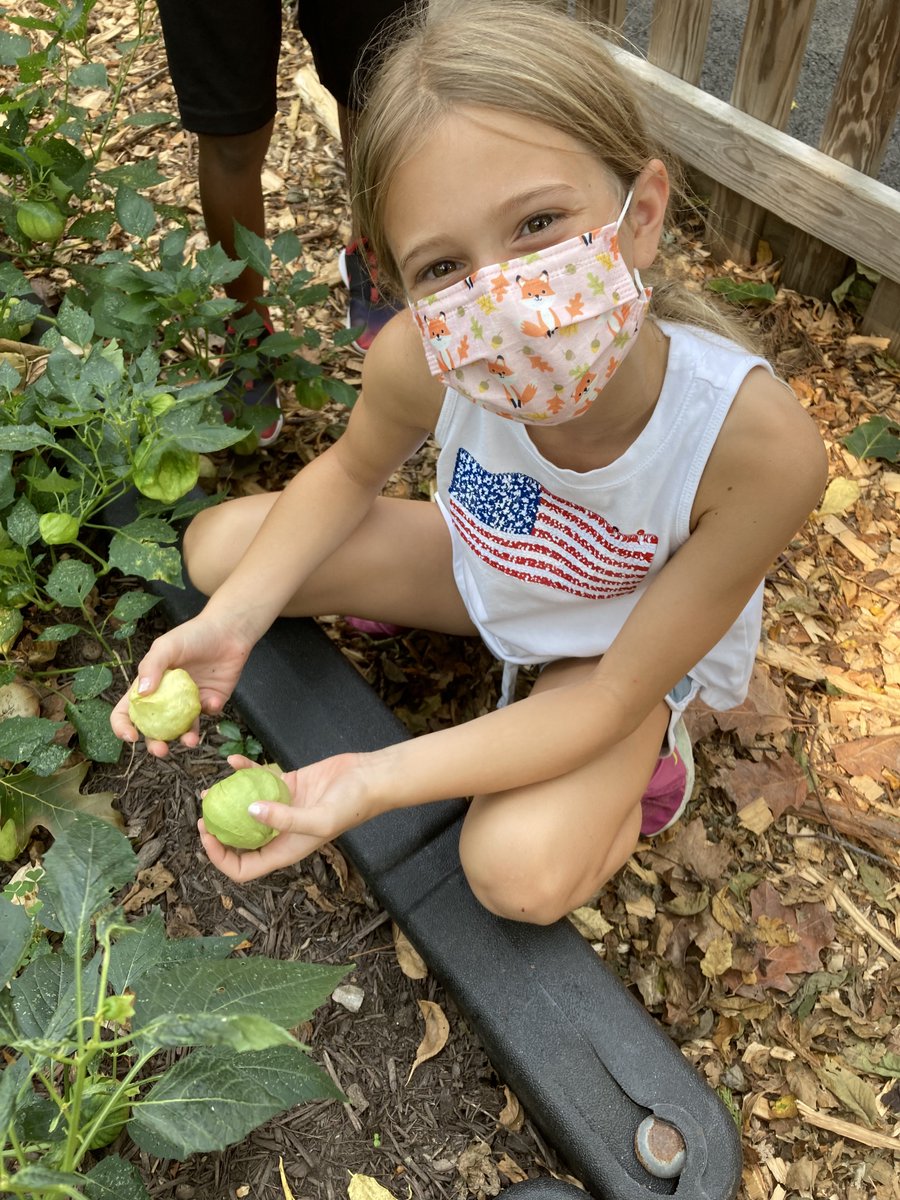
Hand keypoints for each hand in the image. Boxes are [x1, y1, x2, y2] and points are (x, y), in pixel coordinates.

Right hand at [110, 615, 252, 755]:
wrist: (228, 630)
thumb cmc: (192, 635)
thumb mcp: (166, 646)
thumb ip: (151, 667)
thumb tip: (142, 694)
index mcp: (148, 686)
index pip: (126, 711)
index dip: (123, 726)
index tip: (131, 736)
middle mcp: (166, 698)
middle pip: (154, 729)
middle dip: (155, 744)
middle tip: (161, 750)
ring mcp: (189, 703)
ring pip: (182, 729)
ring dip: (184, 739)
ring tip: (190, 741)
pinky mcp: (211, 702)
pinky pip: (208, 714)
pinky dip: (209, 711)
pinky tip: (212, 699)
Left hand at [198, 752, 377, 882]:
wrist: (370, 778)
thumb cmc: (351, 805)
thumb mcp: (319, 819)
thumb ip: (284, 819)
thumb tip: (249, 812)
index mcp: (284, 850)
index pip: (244, 868)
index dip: (221, 858)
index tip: (208, 836)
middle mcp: (280, 833)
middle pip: (240, 840)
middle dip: (218, 830)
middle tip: (204, 813)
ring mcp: (282, 808)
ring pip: (244, 809)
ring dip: (226, 801)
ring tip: (210, 790)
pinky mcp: (287, 785)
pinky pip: (259, 781)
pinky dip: (245, 772)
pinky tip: (233, 762)